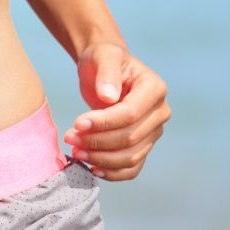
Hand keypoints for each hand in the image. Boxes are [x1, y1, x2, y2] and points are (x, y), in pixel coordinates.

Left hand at [64, 41, 170, 180]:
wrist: (105, 70)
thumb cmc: (104, 60)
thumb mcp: (103, 56)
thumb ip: (106, 72)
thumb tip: (108, 97)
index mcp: (154, 89)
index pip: (130, 114)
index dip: (103, 123)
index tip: (76, 123)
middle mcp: (159, 113)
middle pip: (129, 138)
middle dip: (97, 142)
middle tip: (70, 138)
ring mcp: (153, 132)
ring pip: (131, 156)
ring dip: (101, 159)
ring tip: (75, 152)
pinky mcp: (143, 145)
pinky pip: (132, 168)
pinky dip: (113, 173)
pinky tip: (92, 169)